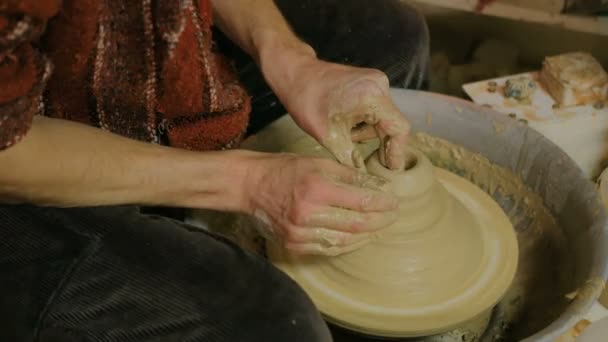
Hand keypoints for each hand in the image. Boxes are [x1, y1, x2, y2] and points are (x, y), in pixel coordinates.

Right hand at [243, 152, 398, 255]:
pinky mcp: (294, 243)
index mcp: (316, 188)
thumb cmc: (284, 169)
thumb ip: (349, 174)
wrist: (250, 186)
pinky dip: (347, 245)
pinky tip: (358, 238)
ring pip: (344, 241)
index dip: (382, 204)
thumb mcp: (318, 162)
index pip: (361, 201)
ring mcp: (300, 232)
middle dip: (380, 222)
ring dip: (366, 237)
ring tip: (380, 229)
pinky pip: (327, 249)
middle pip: (356, 224)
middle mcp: (308, 213)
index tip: (395, 202)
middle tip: (393, 217)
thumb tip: (377, 185)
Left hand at [275, 58, 410, 170]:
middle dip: (382, 143)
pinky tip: (347, 126)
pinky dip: (365, 121)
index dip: (397, 151)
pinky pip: (376, 108)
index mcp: (371, 96)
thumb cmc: (306, 100)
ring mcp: (376, 81)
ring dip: (368, 132)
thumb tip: (363, 175)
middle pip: (392, 123)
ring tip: (345, 136)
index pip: (399, 128)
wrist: (296, 74)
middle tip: (373, 163)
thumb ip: (349, 157)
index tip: (392, 169)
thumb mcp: (328, 136)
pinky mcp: (370, 82)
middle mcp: (379, 85)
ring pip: (383, 117)